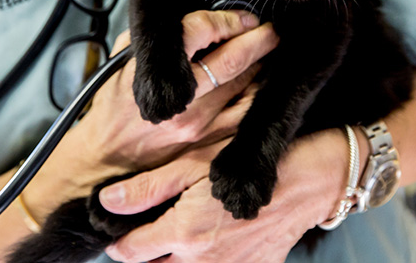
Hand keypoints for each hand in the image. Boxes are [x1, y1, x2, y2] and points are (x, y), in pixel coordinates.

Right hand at [64, 10, 278, 179]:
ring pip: (247, 89)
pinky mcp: (209, 148)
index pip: (201, 31)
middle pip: (234, 60)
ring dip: (262, 68)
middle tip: (270, 29)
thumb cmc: (112, 110)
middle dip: (258, 39)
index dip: (227, 19)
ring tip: (271, 54)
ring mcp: (200, 127)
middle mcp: (183, 100)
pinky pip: (245, 120)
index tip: (242, 16)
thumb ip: (151, 40)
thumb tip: (185, 19)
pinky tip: (264, 87)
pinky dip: (258, 100)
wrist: (106, 160)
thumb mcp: (120, 64)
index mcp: (158, 73)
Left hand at [100, 130, 350, 262]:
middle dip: (144, 257)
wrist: (308, 180)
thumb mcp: (194, 165)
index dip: (118, 242)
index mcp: (184, 233)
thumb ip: (148, 188)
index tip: (117, 232)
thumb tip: (107, 201)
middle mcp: (203, 262)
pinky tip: (209, 245)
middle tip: (146, 236)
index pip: (130, 252)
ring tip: (176, 240)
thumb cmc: (250, 163)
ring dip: (172, 262)